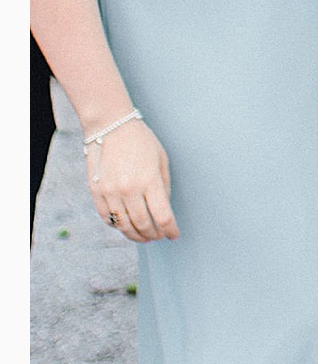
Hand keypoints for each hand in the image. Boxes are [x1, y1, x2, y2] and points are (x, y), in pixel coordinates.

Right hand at [85, 117, 177, 243]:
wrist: (111, 126)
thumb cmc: (141, 141)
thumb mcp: (161, 160)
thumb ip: (164, 187)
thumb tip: (164, 210)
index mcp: (149, 180)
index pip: (163, 216)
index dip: (170, 230)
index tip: (174, 235)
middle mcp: (129, 189)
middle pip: (143, 225)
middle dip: (153, 235)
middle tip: (159, 237)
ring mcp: (111, 192)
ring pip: (124, 226)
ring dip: (136, 235)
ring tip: (144, 237)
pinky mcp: (97, 192)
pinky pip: (108, 218)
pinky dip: (118, 226)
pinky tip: (126, 225)